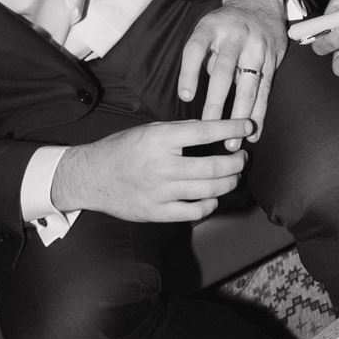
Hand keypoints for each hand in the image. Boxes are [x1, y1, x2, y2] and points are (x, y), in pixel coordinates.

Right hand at [51, 119, 253, 223]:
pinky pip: (194, 212)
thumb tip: (215, 129)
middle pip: (213, 166)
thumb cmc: (122, 149)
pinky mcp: (157, 212)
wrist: (91, 177)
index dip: (231, 129)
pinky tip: (213, 196)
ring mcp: (160, 192)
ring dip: (229, 182)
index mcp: (159, 139)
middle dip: (236, 162)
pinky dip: (210, 205)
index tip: (247, 127)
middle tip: (242, 157)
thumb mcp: (148, 130)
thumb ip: (180, 131)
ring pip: (209, 191)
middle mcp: (161, 166)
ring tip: (233, 175)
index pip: (205, 132)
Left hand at [178, 0, 287, 143]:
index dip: (189, 73)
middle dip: (215, 104)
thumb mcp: (207, 28)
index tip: (185, 97)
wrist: (260, 3)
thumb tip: (196, 92)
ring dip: (239, 115)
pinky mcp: (272, 59)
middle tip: (208, 128)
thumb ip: (202, 57)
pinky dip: (259, 112)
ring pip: (247, 86)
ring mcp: (256, 48)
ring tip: (232, 141)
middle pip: (223, 73)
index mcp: (211, 28)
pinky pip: (265, 90)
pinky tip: (253, 131)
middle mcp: (234, 37)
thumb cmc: (225, 24)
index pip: (195, 49)